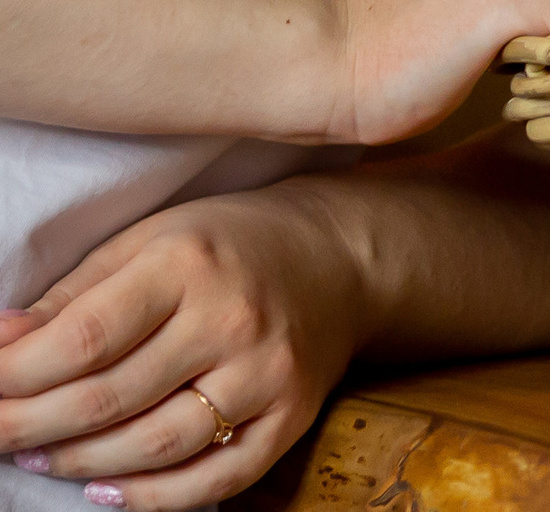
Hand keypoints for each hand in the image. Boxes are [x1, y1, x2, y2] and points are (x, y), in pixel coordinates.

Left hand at [0, 182, 360, 509]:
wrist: (341, 255)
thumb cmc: (230, 243)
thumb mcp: (152, 239)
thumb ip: (75, 294)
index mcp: (189, 263)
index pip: (83, 339)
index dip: (15, 377)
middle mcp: (231, 319)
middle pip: (106, 400)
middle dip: (27, 427)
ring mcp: (265, 373)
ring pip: (149, 447)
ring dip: (76, 464)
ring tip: (36, 456)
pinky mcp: (290, 415)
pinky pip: (211, 480)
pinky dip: (148, 498)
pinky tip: (102, 491)